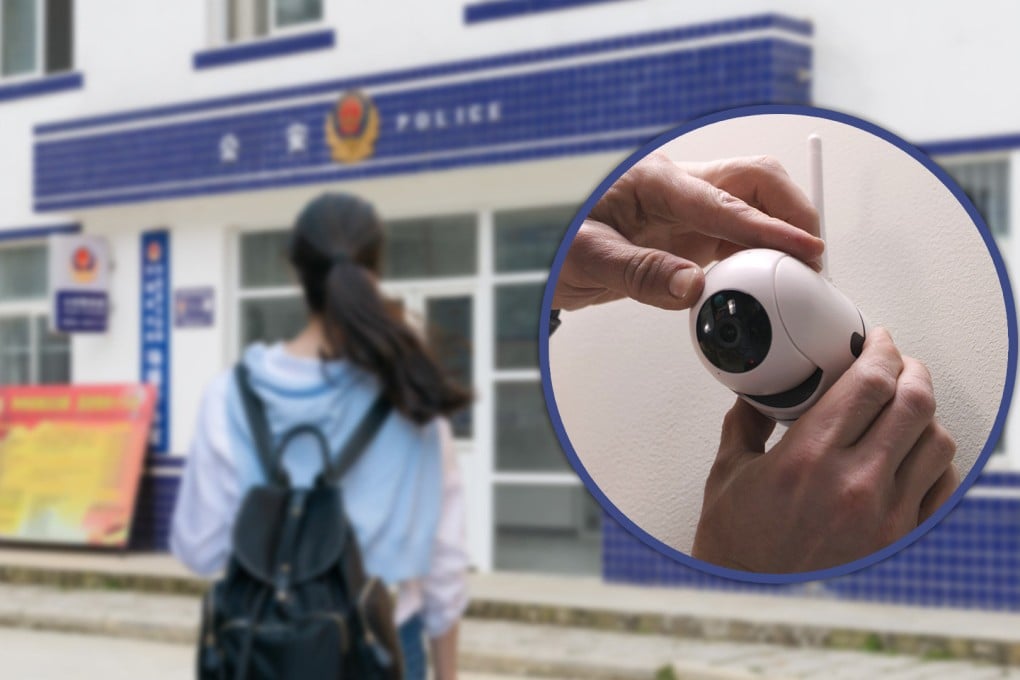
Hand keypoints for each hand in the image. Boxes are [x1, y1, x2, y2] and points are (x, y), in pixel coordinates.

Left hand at [553, 153, 823, 310]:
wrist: (546, 257)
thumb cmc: (557, 244)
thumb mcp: (587, 259)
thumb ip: (639, 274)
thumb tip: (691, 288)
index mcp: (653, 182)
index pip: (724, 202)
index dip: (769, 228)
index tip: (804, 249)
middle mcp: (677, 188)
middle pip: (755, 181)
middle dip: (791, 210)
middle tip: (812, 255)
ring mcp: (687, 210)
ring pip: (753, 207)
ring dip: (779, 235)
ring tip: (797, 275)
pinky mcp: (689, 234)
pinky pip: (737, 236)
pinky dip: (759, 254)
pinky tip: (765, 280)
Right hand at [691, 328, 958, 572]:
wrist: (752, 600)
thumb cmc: (737, 544)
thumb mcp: (728, 472)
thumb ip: (746, 422)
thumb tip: (758, 392)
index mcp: (807, 459)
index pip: (869, 383)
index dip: (882, 351)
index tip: (877, 342)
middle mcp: (853, 485)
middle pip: (914, 403)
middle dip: (911, 371)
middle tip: (899, 363)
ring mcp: (885, 516)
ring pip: (937, 441)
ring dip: (925, 415)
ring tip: (905, 408)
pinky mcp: (902, 540)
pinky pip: (944, 487)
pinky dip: (935, 461)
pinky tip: (913, 454)